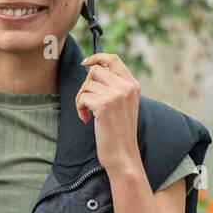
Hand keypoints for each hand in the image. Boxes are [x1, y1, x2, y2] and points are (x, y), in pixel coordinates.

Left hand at [76, 53, 142, 176]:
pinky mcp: (105, 104)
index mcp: (133, 85)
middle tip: (86, 103)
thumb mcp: (123, 105)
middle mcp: (126, 87)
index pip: (113, 59)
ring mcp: (117, 94)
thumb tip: (92, 68)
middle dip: (85, 86)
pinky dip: (79, 107)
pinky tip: (85, 119)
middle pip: (95, 71)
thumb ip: (114, 88)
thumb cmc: (118, 133)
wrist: (123, 155)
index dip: (97, 57)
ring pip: (87, 84)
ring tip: (86, 113)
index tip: (85, 63)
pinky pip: (83, 96)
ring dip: (81, 98)